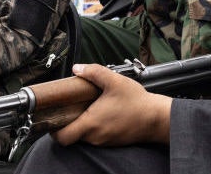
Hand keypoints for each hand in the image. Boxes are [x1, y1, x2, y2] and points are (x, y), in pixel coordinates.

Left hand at [52, 63, 171, 146]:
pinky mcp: (113, 142)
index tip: (55, 117)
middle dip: (69, 122)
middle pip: (72, 135)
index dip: (54, 130)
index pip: (62, 137)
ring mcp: (104, 141)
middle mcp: (95, 137)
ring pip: (84, 136)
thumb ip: (93, 72)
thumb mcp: (114, 81)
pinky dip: (95, 126)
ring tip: (90, 106)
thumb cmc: (137, 102)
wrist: (157, 118)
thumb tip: (77, 68)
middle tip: (73, 106)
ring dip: (83, 123)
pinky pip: (97, 136)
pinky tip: (103, 112)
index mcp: (91, 124)